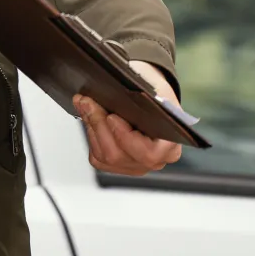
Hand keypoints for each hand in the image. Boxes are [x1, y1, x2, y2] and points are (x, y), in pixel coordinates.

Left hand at [71, 59, 184, 175]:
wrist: (151, 98)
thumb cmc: (155, 94)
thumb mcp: (156, 89)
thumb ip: (143, 94)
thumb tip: (117, 91)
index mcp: (170, 146)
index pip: (148, 153)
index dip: (125, 137)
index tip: (111, 117)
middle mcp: (154, 162)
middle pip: (118, 155)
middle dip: (99, 125)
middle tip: (88, 102)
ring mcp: (135, 166)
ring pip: (105, 156)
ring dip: (91, 127)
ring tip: (85, 104)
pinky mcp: (118, 166)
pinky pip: (98, 157)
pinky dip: (91, 136)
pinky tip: (89, 117)